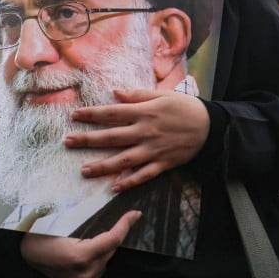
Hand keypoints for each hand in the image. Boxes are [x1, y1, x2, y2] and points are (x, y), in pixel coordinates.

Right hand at [20, 210, 140, 277]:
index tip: (135, 214)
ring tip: (109, 229)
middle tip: (125, 217)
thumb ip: (78, 215)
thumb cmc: (33, 236)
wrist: (19, 254)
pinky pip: (98, 267)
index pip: (112, 240)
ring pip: (106, 259)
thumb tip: (96, 199)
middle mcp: (85, 272)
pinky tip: (96, 245)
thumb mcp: (55, 222)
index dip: (125, 225)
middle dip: (118, 233)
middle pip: (111, 250)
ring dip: (108, 245)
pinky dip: (100, 255)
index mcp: (80, 256)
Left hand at [66, 89, 208, 192]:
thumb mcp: (162, 95)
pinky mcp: (163, 163)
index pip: (112, 113)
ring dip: (103, 165)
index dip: (92, 114)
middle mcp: (145, 131)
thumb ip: (137, 95)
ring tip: (84, 170)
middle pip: (112, 137)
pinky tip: (115, 187)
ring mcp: (154, 149)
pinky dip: (130, 181)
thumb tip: (114, 92)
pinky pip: (144, 174)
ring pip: (124, 159)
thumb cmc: (185, 107)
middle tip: (68, 142)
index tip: (74, 116)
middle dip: (88, 140)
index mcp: (144, 112)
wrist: (210, 127)